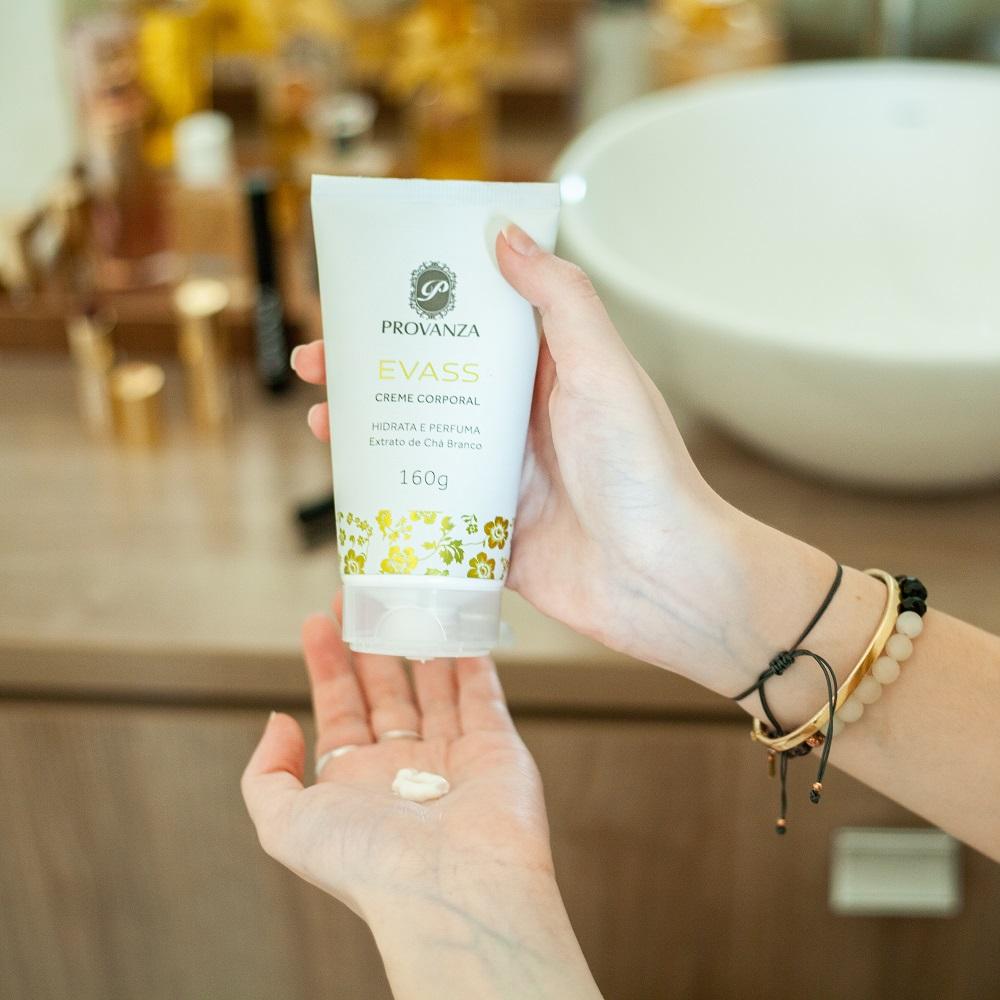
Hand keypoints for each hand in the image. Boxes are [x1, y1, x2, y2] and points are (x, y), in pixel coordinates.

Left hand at [241, 600, 603, 998]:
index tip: (320, 618)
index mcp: (356, 782)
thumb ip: (267, 775)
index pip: (340, 709)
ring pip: (434, 685)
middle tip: (363, 593)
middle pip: (386, 689)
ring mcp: (453, 756)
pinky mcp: (497, 748)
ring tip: (407, 597)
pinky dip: (472, 658)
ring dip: (420, 642)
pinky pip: (483, 693)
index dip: (328, 662)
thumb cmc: (367, 861)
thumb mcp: (285, 824)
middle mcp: (403, 767)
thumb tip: (278, 720)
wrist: (453, 889)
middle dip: (372, 641)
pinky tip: (457, 623)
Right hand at [291, 226, 838, 703]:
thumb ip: (560, 301)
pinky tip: (350, 489)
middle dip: (371, 371)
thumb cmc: (644, 472)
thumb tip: (504, 235)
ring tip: (322, 422)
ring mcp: (500, 477)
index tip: (365, 293)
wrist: (663, 579)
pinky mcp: (487, 531)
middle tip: (319, 363)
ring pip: (420, 443)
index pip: (470, 325)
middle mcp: (519, 421)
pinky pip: (426, 508)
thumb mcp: (604, 370)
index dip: (417, 307)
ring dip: (368, 431)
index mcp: (547, 374)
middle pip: (431, 383)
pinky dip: (386, 497)